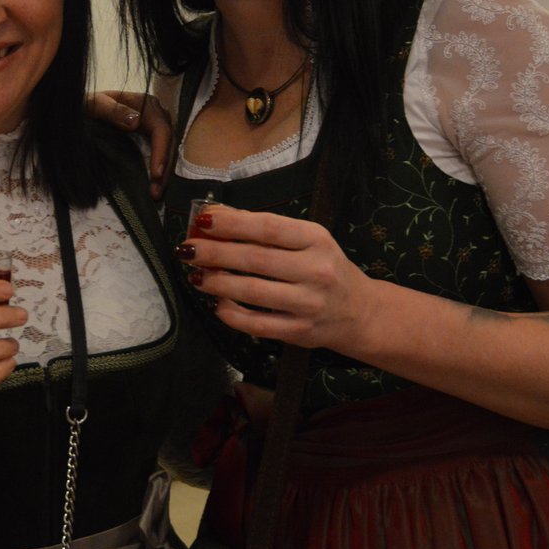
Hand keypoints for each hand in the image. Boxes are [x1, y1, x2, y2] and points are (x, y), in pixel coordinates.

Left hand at [86, 89, 172, 197]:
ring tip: (156, 194)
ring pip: (167, 151)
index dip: (161, 152)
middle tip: (156, 193)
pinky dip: (158, 171)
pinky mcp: (148, 138)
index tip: (155, 174)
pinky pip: (159, 155)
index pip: (161, 129)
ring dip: (163, 174)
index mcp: (145, 104)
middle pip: (168, 143)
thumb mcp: (95, 104)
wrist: (83, 108)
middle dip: (164, 169)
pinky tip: (153, 187)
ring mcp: (153, 128)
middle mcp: (154, 115)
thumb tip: (136, 122)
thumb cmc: (88, 104)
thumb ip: (113, 110)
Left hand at [180, 205, 375, 350]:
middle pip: (256, 259)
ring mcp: (309, 304)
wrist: (360, 312)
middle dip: (215, 253)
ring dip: (218, 282)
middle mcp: (316, 270)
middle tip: (187, 249)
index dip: (232, 224)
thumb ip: (265, 229)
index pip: (268, 228)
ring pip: (253, 292)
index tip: (202, 221)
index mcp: (316, 239)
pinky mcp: (300, 332)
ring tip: (196, 275)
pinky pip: (257, 324)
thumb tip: (217, 215)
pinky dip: (232, 314)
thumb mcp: (306, 241)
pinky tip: (217, 303)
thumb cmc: (325, 268)